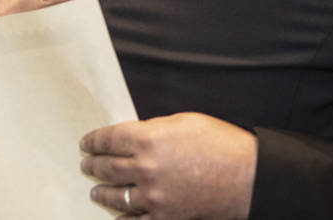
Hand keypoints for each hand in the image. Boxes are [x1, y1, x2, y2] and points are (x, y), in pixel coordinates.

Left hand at [80, 113, 256, 219]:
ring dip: (101, 191)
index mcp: (149, 139)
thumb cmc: (220, 144)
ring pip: (115, 196)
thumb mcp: (185, 122)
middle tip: (86, 163)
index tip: (87, 142)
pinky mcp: (164, 217)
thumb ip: (154, 128)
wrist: (245, 177)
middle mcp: (145, 168)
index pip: (109, 139)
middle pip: (107, 167)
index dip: (94, 140)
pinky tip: (116, 215)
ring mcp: (153, 196)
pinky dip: (121, 218)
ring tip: (96, 190)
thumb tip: (134, 137)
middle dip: (93, 164)